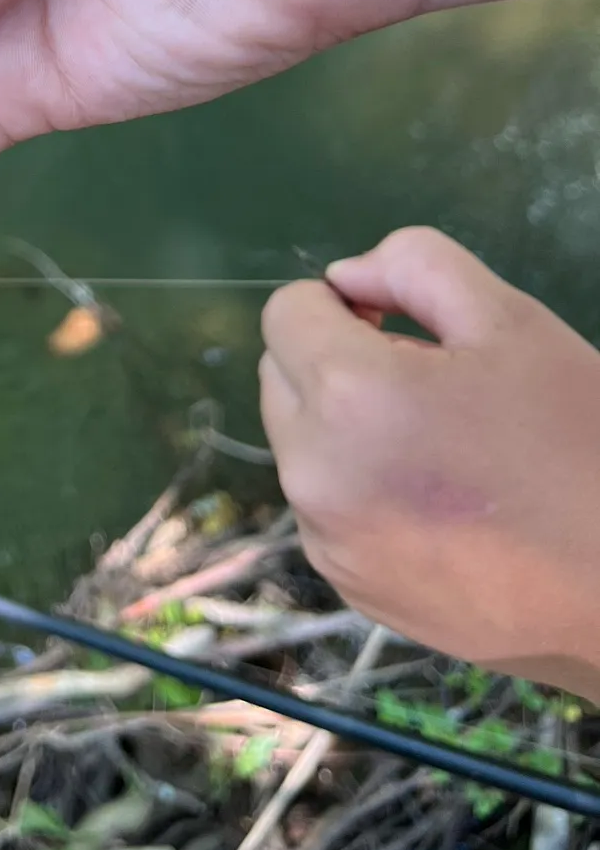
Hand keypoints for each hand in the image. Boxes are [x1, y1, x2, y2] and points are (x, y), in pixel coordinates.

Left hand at [261, 226, 599, 699]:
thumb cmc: (581, 446)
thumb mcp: (514, 324)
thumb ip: (415, 268)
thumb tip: (344, 276)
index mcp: (347, 395)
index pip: (285, 312)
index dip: (340, 307)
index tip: (395, 329)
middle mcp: (312, 470)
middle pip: (280, 376)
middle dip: (336, 365)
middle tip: (431, 391)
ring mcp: (323, 535)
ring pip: (299, 443)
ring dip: (344, 430)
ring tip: (442, 453)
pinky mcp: (343, 582)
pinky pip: (322, 508)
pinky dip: (359, 492)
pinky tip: (439, 510)